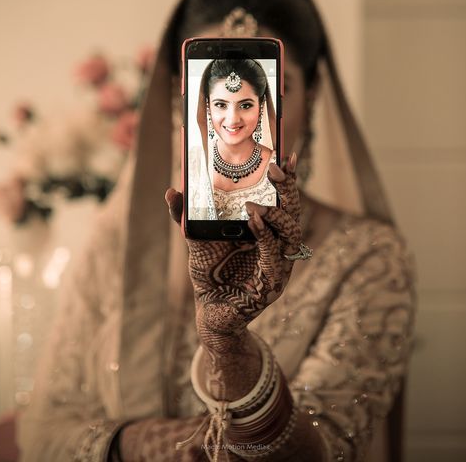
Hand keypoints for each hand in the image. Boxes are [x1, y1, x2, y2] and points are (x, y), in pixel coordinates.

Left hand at [165, 154, 301, 356]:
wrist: (210, 311)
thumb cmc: (210, 272)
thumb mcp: (196, 238)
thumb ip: (184, 216)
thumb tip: (172, 190)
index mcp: (266, 228)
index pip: (283, 199)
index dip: (288, 179)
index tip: (286, 155)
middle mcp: (278, 243)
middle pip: (293, 211)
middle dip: (288, 189)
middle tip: (275, 168)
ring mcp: (279, 263)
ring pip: (290, 232)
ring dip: (275, 214)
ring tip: (255, 204)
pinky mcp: (272, 283)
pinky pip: (275, 257)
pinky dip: (266, 238)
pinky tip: (254, 223)